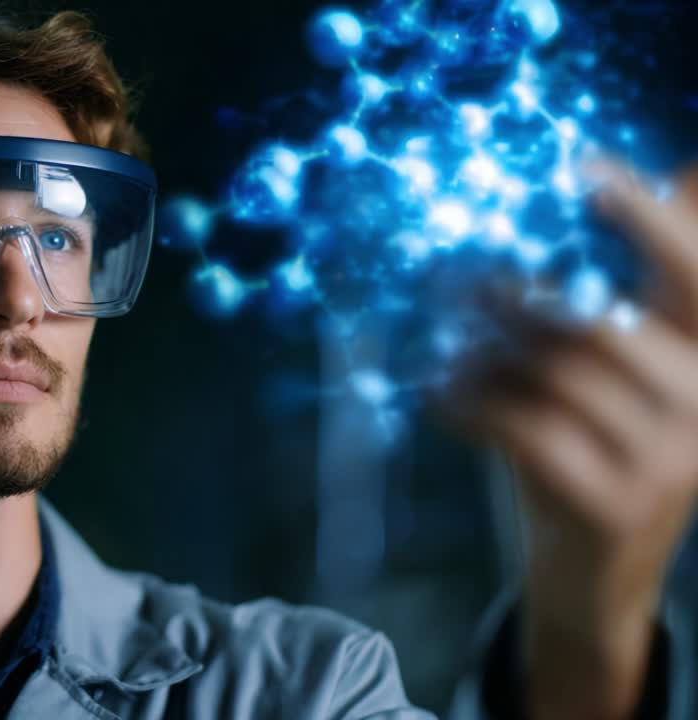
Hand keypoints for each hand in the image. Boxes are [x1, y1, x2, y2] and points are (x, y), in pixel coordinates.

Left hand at [452, 164, 697, 719]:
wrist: (594, 573)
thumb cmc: (592, 452)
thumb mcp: (616, 379)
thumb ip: (623, 298)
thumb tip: (663, 180)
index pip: (694, 271)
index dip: (647, 215)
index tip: (586, 166)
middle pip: (597, 320)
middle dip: (516, 295)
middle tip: (453, 278)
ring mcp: (668, 460)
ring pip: (554, 372)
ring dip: (481, 349)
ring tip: (442, 347)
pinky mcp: (613, 503)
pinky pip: (524, 427)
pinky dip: (468, 402)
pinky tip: (437, 392)